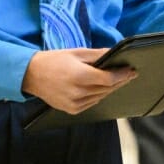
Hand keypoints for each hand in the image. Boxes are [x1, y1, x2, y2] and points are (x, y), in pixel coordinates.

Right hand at [22, 48, 136, 113]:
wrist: (31, 75)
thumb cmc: (54, 60)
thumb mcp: (77, 53)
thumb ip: (97, 55)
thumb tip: (115, 53)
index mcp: (80, 76)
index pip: (108, 79)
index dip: (122, 75)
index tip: (132, 70)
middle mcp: (78, 93)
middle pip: (107, 89)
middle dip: (120, 81)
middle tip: (130, 74)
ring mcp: (74, 104)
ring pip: (101, 97)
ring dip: (110, 89)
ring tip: (119, 80)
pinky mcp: (71, 110)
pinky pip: (92, 103)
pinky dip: (99, 95)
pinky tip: (102, 88)